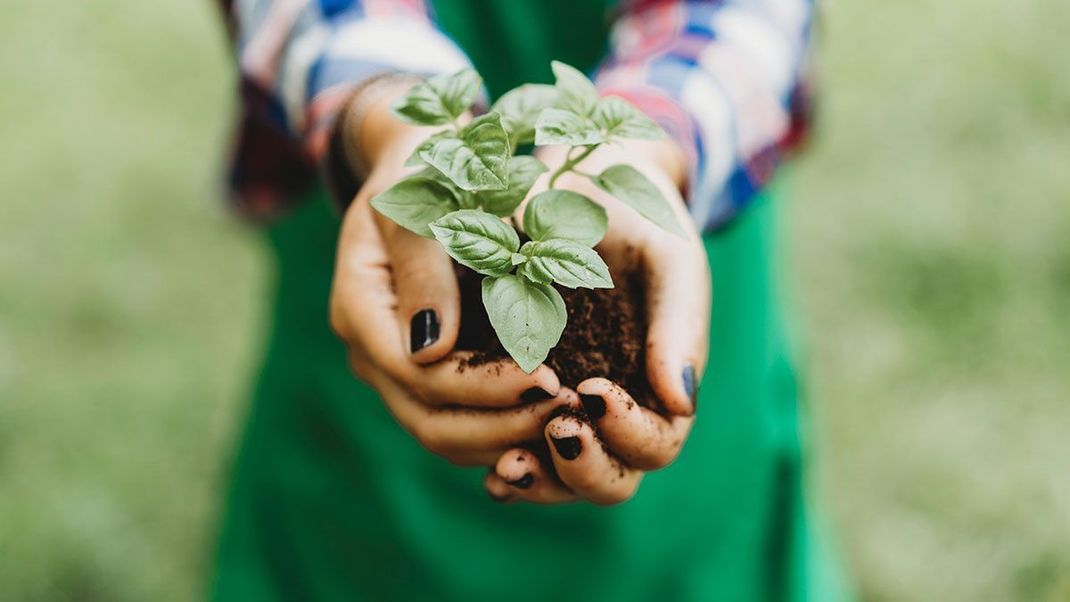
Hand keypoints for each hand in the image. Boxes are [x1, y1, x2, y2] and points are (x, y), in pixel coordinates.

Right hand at [329, 86, 570, 466]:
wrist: (421, 168)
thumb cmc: (423, 170)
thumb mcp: (420, 201)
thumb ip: (424, 268)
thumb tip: (430, 350)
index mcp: (360, 308)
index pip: (419, 375)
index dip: (483, 387)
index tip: (549, 378)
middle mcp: (372, 350)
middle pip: (429, 421)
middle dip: (500, 424)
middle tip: (568, 411)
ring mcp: (395, 367)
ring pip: (444, 434)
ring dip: (505, 437)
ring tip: (566, 420)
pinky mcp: (425, 374)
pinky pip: (459, 422)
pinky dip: (502, 429)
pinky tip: (550, 419)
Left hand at [483, 140, 709, 502]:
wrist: (580, 190)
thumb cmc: (638, 223)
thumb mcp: (669, 259)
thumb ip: (681, 324)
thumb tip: (682, 400)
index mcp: (661, 386)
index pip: (658, 443)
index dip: (631, 433)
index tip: (593, 391)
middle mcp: (616, 414)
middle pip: (611, 481)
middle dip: (584, 469)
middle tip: (556, 431)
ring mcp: (568, 414)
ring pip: (560, 480)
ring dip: (538, 479)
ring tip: (508, 464)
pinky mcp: (521, 403)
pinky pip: (518, 452)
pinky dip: (505, 465)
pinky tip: (487, 459)